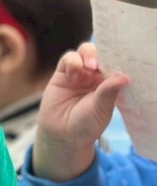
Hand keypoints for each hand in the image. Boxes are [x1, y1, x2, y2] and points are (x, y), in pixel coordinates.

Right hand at [33, 42, 128, 181]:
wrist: (62, 134)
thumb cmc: (86, 124)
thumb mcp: (101, 110)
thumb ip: (108, 92)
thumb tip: (124, 77)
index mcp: (110, 82)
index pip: (115, 64)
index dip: (116, 60)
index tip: (118, 62)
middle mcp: (95, 75)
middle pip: (100, 53)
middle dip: (101, 55)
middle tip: (99, 65)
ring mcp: (79, 72)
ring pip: (85, 51)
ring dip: (87, 54)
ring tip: (88, 67)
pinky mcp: (62, 72)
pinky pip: (68, 58)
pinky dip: (72, 61)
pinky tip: (73, 73)